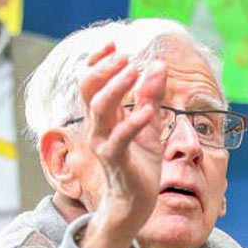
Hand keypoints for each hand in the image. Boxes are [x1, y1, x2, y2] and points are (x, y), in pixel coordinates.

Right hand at [76, 43, 167, 247]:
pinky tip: (150, 111)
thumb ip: (152, 96)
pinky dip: (134, 121)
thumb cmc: (140, 164)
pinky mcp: (115, 159)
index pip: (90, 81)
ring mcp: (103, 143)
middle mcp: (96, 127)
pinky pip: (120, 137)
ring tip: (135, 71)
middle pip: (89, 88)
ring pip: (100, 108)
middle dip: (105, 68)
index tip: (113, 43)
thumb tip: (159, 66)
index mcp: (103, 116)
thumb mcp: (149, 125)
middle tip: (126, 56)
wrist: (136, 203)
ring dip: (117, 87)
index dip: (98, 60)